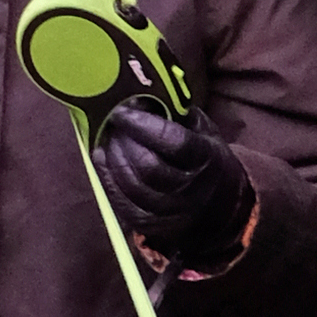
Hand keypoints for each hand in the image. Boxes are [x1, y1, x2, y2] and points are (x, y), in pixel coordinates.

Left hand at [93, 102, 254, 270]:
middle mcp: (191, 189)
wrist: (214, 201)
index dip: (143, 125)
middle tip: (112, 123)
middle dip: (124, 141)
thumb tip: (139, 94)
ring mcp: (169, 210)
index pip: (174, 143)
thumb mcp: (200, 128)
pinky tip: (102, 156)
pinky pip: (120, 200)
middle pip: (149, 166)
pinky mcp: (147, 223)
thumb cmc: (200, 154)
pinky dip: (106, 176)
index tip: (122, 110)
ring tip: (108, 138)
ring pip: (131, 185)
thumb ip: (175, 111)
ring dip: (113, 157)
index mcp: (207, 159)